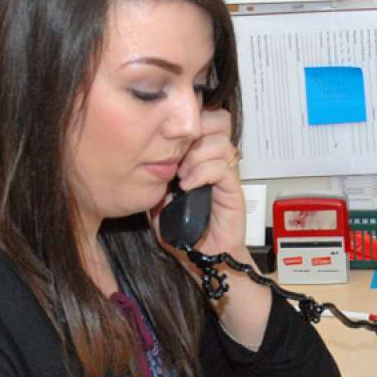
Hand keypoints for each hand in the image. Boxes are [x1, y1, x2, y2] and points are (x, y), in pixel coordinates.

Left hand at [151, 107, 243, 255]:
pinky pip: (223, 168)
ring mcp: (226, 175)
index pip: (204, 118)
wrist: (202, 258)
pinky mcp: (234, 191)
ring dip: (197, 154)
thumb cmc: (181, 230)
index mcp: (200, 155)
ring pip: (222, 142)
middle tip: (179, 149)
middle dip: (197, 129)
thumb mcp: (157, 197)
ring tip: (182, 175)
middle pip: (220, 121)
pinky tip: (188, 185)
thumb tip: (143, 150)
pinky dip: (203, 172)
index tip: (169, 133)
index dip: (189, 118)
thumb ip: (154, 174)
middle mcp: (216, 160)